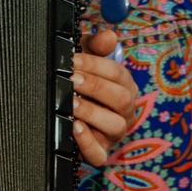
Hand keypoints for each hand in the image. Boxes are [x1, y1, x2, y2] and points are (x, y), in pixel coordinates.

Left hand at [72, 28, 141, 167]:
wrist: (67, 110)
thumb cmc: (80, 80)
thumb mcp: (86, 58)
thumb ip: (95, 45)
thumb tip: (108, 35)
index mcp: (124, 86)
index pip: (118, 73)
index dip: (95, 65)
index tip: (73, 60)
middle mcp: (124, 111)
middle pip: (121, 99)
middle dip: (94, 87)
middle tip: (71, 79)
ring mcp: (114, 133)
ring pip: (115, 126)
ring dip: (92, 113)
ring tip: (71, 103)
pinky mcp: (100, 152)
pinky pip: (99, 154)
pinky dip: (87, 142)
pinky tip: (74, 127)